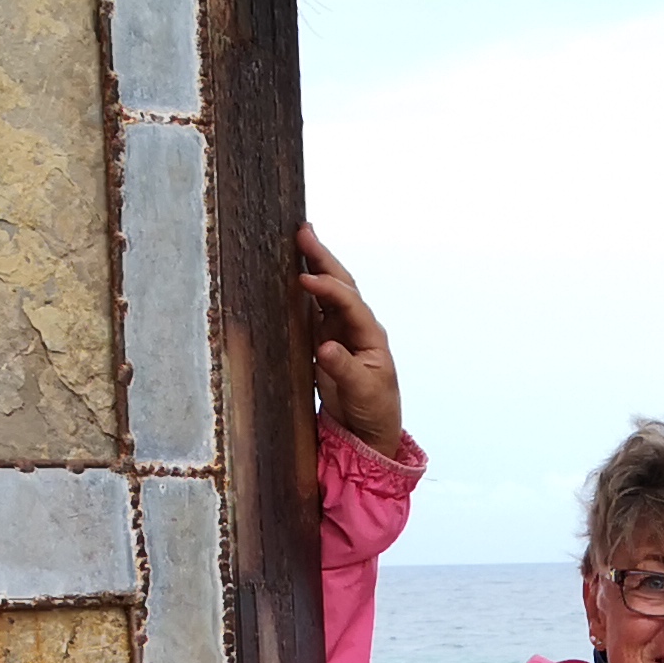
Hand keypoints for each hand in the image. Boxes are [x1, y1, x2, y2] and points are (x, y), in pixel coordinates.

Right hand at [298, 226, 403, 454]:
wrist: (368, 431)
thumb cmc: (374, 410)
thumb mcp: (363, 392)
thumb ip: (345, 369)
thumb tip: (325, 349)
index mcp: (370, 336)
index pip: (349, 303)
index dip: (328, 289)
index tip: (305, 278)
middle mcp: (356, 328)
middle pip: (340, 286)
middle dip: (322, 258)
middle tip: (304, 232)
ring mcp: (340, 333)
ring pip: (325, 293)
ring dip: (312, 267)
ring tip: (297, 240)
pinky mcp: (324, 342)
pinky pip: (312, 311)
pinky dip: (302, 292)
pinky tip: (290, 275)